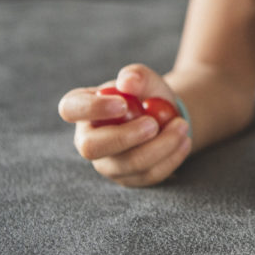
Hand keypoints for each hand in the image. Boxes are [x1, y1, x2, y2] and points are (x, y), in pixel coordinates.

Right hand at [58, 64, 191, 186]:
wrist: (166, 117)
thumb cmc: (147, 95)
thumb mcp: (146, 80)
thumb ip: (137, 76)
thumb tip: (127, 81)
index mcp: (82, 108)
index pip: (70, 109)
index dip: (92, 109)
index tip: (123, 104)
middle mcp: (88, 139)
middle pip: (91, 147)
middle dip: (125, 137)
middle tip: (154, 124)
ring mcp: (107, 163)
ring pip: (128, 164)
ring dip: (160, 146)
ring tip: (182, 126)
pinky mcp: (129, 178)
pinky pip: (148, 175)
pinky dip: (171, 158)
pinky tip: (184, 141)